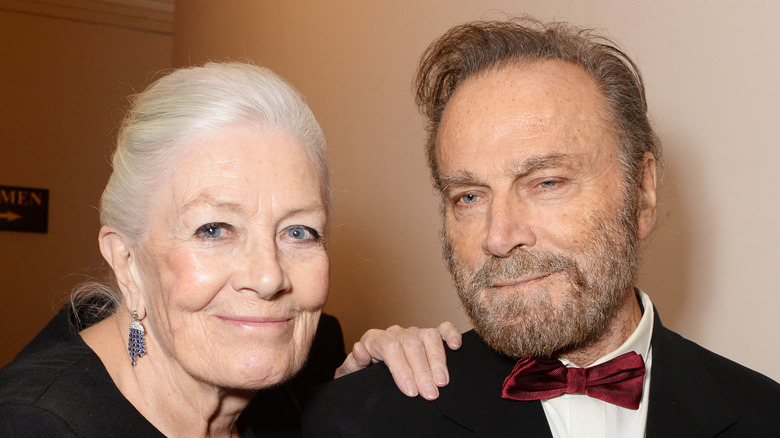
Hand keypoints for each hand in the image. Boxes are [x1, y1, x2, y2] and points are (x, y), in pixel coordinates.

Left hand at [334, 322, 460, 399]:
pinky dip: (451, 334)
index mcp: (374, 339)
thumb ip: (353, 362)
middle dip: (422, 371)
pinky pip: (442, 329)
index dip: (402, 370)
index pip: (391, 349)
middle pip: (412, 345)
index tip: (411, 391)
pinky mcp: (428, 336)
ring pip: (429, 336)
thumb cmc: (361, 374)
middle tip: (430, 394)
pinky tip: (455, 346)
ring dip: (438, 359)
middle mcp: (395, 333)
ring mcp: (413, 333)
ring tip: (442, 381)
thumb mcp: (351, 373)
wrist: (367, 372)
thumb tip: (360, 349)